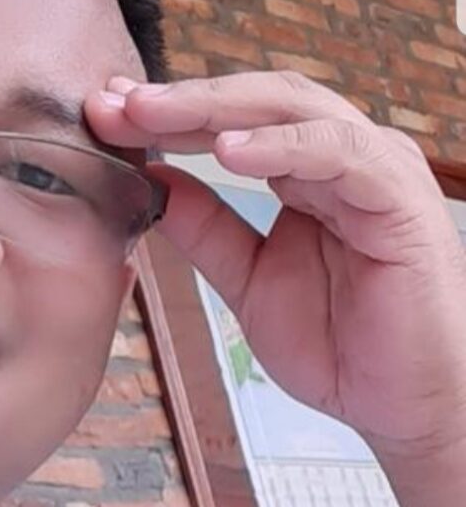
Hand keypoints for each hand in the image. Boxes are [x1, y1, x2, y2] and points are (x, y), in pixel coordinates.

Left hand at [86, 70, 465, 473]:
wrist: (402, 406)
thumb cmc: (339, 343)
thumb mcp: (247, 279)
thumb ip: (205, 228)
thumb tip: (150, 179)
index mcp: (302, 171)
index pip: (228, 121)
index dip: (165, 115)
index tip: (103, 113)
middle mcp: (339, 157)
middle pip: (253, 102)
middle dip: (177, 100)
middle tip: (114, 101)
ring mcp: (372, 170)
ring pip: (292, 109)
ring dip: (215, 108)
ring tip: (153, 113)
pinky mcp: (399, 197)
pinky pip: (339, 153)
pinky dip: (283, 144)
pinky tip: (228, 149)